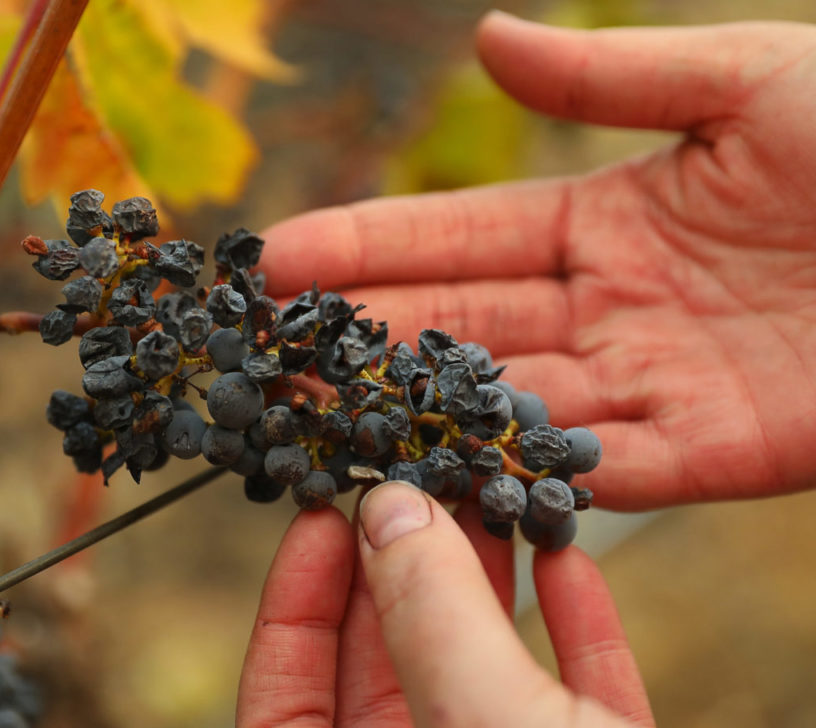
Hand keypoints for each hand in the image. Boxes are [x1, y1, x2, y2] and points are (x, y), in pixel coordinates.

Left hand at [236, 482, 652, 726]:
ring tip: (493, 497)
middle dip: (407, 562)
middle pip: (388, 662)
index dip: (296, 596)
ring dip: (492, 581)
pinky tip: (571, 560)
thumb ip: (434, 619)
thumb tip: (391, 509)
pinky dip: (574, 629)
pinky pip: (573, 692)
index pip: (284, 694)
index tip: (327, 513)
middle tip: (421, 481)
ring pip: (482, 668)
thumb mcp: (491, 721)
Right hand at [260, 13, 815, 509]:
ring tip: (320, 414)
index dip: (367, 246)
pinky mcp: (713, 454)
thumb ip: (611, 76)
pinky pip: (600, 471)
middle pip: (462, 327)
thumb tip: (486, 37)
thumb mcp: (746, 81)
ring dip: (415, 411)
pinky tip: (437, 475)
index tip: (279, 255)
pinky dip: (523, 474)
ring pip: (508, 403)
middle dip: (361, 337)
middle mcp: (611, 308)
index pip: (461, 238)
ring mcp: (653, 384)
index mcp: (609, 218)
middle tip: (266, 348)